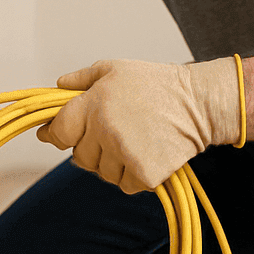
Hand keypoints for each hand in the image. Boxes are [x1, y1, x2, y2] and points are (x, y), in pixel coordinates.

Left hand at [36, 57, 241, 193]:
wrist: (198, 103)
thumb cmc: (156, 84)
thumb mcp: (115, 69)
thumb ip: (81, 79)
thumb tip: (57, 86)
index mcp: (93, 103)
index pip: (59, 132)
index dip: (55, 135)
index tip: (55, 136)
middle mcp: (105, 129)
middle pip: (80, 157)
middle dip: (92, 148)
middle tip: (115, 133)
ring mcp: (124, 153)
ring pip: (103, 173)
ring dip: (114, 163)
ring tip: (136, 141)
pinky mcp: (143, 173)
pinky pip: (125, 185)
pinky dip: (134, 176)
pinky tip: (148, 153)